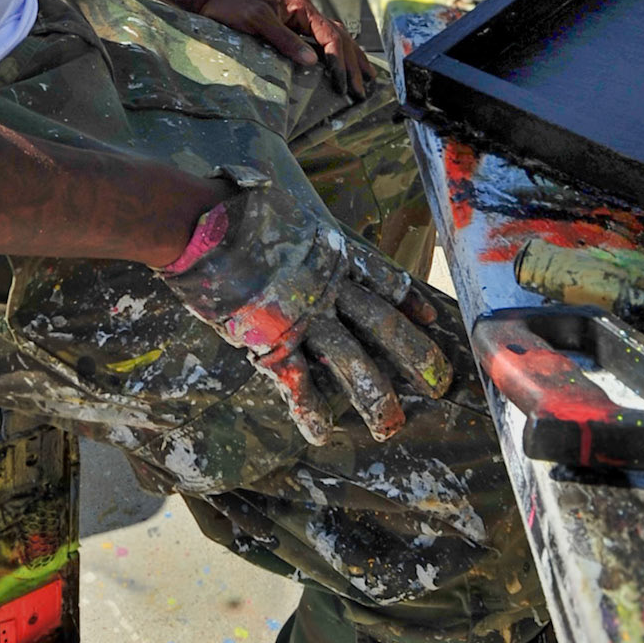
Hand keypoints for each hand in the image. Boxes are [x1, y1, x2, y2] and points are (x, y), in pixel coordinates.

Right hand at [153, 168, 450, 443]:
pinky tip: (322, 434)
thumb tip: (298, 228)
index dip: (409, 303)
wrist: (202, 224)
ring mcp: (303, 317)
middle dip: (416, 356)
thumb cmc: (237, 208)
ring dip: (375, 397)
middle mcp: (328, 289)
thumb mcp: (285, 210)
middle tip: (440, 384)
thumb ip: (300, 229)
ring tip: (391, 427)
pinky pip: (298, 383)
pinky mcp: (272, 340)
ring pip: (351, 361)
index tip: (431, 320)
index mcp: (333, 255)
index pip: (384, 281)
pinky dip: (310, 411)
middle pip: (383, 326)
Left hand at [192, 0, 372, 97]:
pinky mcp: (290, 27)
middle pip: (338, 37)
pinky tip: (342, 65)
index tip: (343, 83)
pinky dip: (335, 55)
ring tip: (366, 78)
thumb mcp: (256, 21)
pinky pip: (320, 42)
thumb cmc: (230, 5)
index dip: (339, 60)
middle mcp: (304, 11)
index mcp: (301, 6)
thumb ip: (284, 39)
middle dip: (352, 64)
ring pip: (334, 39)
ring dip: (350, 59)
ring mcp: (299, 19)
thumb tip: (312, 62)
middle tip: (361, 90)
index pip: (330, 35)